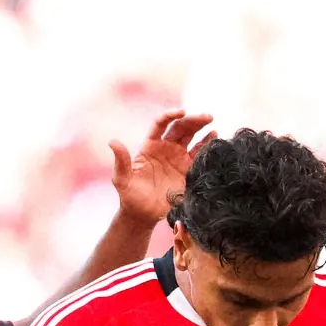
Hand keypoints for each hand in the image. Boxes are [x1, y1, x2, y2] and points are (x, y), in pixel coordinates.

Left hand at [110, 110, 215, 226]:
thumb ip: (121, 161)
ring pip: (191, 136)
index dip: (170, 115)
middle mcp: (164, 147)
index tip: (181, 112)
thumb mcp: (122, 179)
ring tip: (210, 121)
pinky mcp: (187, 168)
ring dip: (201, 126)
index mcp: (149, 146)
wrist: (143, 214)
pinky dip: (206, 143)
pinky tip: (213, 136)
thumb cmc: (129, 196)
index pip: (160, 124)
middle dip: (192, 119)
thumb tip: (112, 141)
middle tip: (205, 117)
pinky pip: (198, 152)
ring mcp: (177, 157)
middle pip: (179, 127)